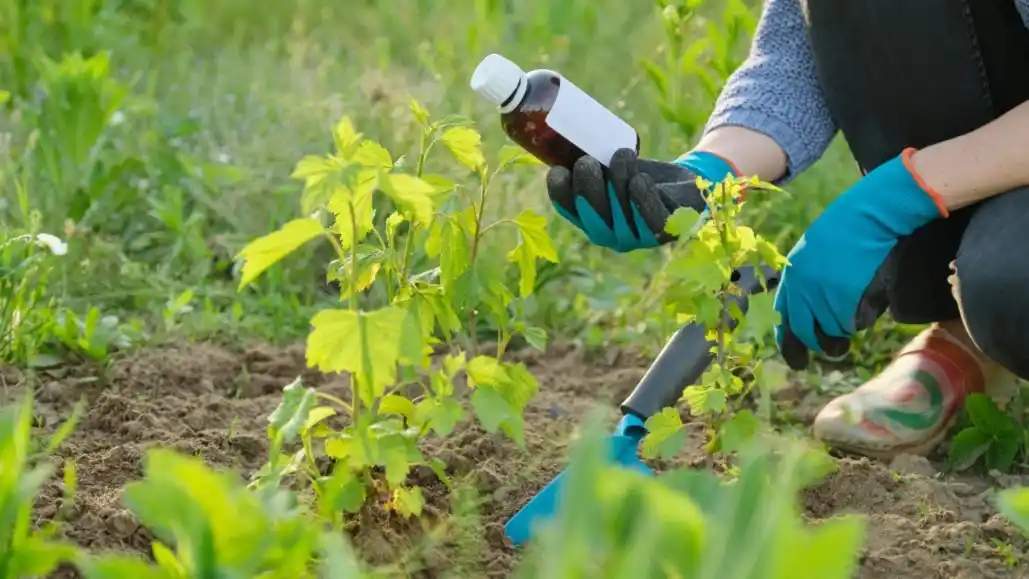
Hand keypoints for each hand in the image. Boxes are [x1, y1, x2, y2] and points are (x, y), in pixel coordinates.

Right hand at [546, 148, 736, 251]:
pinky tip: (639, 180)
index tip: (558, 169)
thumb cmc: (639, 173)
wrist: (684, 184)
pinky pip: (651, 219)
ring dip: (618, 179)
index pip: (569, 211)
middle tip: (588, 160)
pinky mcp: (667, 230)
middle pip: (593, 214)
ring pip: (621, 210)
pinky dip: (642, 196)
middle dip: (586, 186)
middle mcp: (611, 236)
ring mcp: (639, 238)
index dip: (560, 193)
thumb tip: (557, 133)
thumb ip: (588, 161)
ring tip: (623, 154)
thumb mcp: (610, 167)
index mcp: (591, 220)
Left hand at [773, 148, 947, 369]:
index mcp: (792, 277)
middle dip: (820, 344)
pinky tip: (870, 291)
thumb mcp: (814, 253)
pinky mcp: (845, 300)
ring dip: (846, 324)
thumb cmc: (847, 230)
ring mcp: (822, 296)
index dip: (789, 342)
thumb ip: (807, 281)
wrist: (870, 215)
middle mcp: (801, 290)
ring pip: (834, 329)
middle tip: (835, 349)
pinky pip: (855, 323)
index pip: (783, 319)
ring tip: (858, 295)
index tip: (797, 359)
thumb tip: (810, 315)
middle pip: (806, 333)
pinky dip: (864, 316)